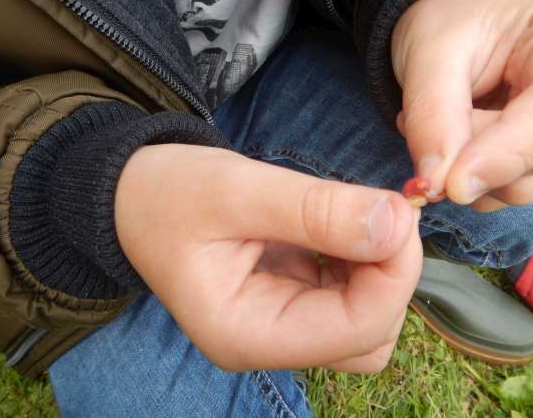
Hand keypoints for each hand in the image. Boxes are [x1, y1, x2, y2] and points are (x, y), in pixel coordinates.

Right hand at [115, 144, 422, 371]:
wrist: (131, 193)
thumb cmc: (168, 192)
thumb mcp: (237, 190)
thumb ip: (317, 209)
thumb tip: (399, 222)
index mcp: (245, 332)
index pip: (357, 329)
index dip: (395, 273)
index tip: (401, 211)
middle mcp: (266, 343)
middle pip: (369, 334)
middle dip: (389, 273)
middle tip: (380, 208)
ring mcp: (279, 326)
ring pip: (367, 319)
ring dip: (377, 266)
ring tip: (354, 211)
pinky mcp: (289, 302)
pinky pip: (347, 294)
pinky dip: (360, 258)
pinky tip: (340, 221)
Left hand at [391, 0, 532, 210]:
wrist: (449, 20)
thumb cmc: (446, 22)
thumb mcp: (428, 54)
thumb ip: (432, 117)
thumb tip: (437, 184)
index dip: (509, 154)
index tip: (454, 185)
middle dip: (476, 159)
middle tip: (423, 127)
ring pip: (530, 180)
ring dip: (470, 169)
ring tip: (437, 121)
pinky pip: (514, 185)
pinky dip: (472, 175)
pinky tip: (453, 137)